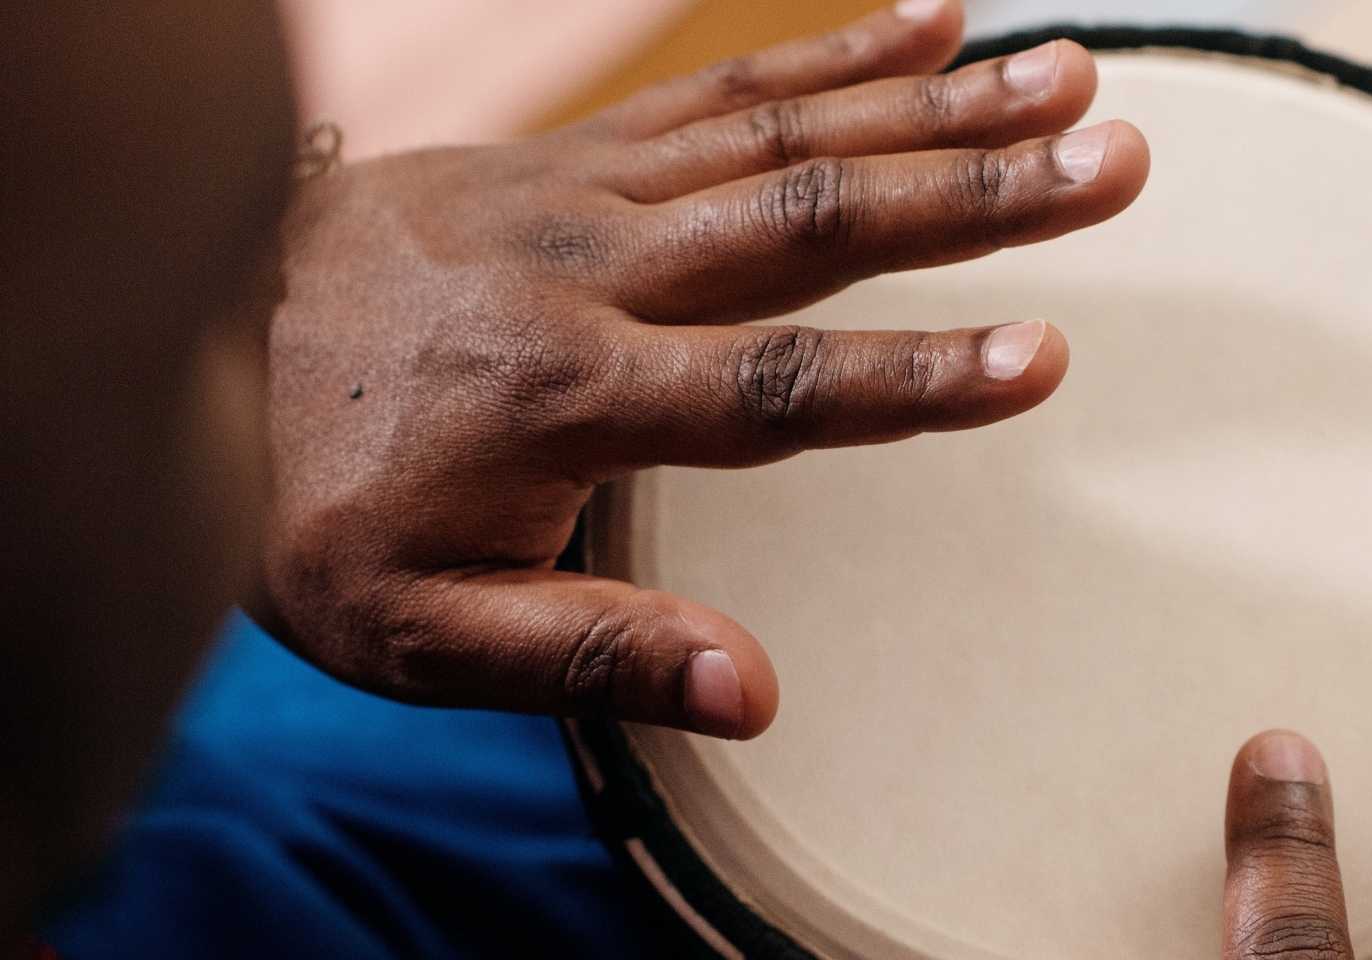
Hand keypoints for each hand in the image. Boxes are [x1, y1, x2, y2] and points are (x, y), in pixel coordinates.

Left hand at [257, 0, 1147, 738]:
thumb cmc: (314, 508)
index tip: (1046, 355)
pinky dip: (835, 49)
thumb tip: (754, 693)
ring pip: (785, 133)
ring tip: (1070, 72)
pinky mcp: (574, 150)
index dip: (912, 378)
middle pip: (810, 222)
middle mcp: (593, 272)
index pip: (772, 391)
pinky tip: (938, 17)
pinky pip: (721, 89)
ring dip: (938, 103)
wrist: (188, 345)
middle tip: (1115, 157)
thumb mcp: (418, 631)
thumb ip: (587, 657)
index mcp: (568, 398)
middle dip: (977, 192)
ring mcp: (583, 191)